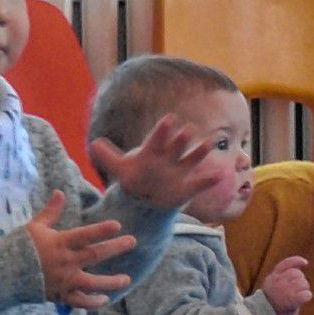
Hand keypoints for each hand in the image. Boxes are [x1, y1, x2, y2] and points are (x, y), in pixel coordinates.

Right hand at [25, 195, 135, 309]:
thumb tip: (60, 192)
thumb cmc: (19, 247)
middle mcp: (64, 262)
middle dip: (115, 248)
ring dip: (111, 282)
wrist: (2, 273)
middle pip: (94, 255)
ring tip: (127, 279)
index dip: (100, 230)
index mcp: (59, 243)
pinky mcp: (60, 295)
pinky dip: (92, 302)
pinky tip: (106, 299)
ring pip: (92, 282)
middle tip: (133, 242)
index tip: (118, 225)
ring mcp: (64, 280)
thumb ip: (51, 212)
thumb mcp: (34, 227)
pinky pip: (79, 301)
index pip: (83, 235)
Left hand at [88, 111, 225, 210]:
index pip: (158, 138)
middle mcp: (169, 157)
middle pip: (177, 145)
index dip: (163, 130)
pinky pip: (201, 182)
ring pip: (192, 158)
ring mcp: (181, 170)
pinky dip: (210, 180)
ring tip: (209, 143)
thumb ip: (108, 157)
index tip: (169, 119)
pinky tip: (219, 176)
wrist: (148, 195)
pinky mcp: (189, 186)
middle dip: (182, 138)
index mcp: (153, 151)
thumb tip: (94, 143)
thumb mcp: (120, 169)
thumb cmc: (135, 177)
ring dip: (200, 151)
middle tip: (188, 129)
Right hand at [259, 253, 312, 314]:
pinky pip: (305, 294)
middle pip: (297, 273)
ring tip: (299, 296)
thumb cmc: (274, 305)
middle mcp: (276, 282)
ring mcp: (283, 290)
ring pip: (302, 282)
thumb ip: (282, 279)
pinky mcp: (290, 300)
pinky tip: (303, 299)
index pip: (285, 264)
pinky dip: (307, 296)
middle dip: (302, 280)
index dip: (297, 261)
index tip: (306, 263)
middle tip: (299, 290)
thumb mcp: (274, 288)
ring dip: (305, 289)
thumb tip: (298, 272)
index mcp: (272, 278)